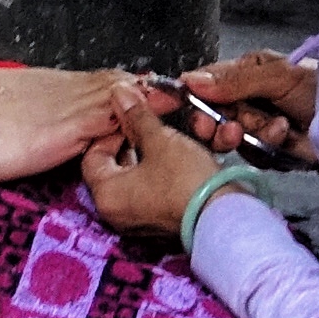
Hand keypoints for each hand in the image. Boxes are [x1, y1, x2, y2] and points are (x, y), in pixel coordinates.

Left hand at [77, 80, 227, 242]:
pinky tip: (181, 159)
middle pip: (116, 166)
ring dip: (153, 155)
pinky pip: (155, 191)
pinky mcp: (162, 223)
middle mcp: (117, 213)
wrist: (225, 218)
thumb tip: (120, 94)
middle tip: (148, 126)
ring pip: (139, 177)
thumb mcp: (160, 140)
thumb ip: (136, 116)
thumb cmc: (188, 181)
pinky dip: (164, 173)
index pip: (92, 155)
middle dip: (134, 141)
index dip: (110, 131)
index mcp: (106, 195)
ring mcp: (140, 222)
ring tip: (169, 140)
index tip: (128, 118)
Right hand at [183, 50, 318, 166]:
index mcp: (244, 73)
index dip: (188, 95)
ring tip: (276, 127)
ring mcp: (257, 126)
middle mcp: (247, 99)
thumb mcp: (279, 75)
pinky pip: (251, 155)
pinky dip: (268, 147)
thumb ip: (234, 80)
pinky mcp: (269, 151)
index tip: (175, 103)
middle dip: (216, 123)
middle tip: (224, 127)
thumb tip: (191, 81)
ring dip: (251, 133)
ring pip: (230, 137)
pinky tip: (288, 137)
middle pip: (211, 115)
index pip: (204, 84)